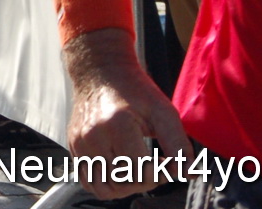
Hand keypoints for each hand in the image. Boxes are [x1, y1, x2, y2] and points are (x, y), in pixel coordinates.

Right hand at [65, 31, 194, 198]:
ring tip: (136, 171)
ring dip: (125, 187)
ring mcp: (80, 143)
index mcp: (117, 125)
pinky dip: (107, 185)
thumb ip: (179, 144)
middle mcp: (93, 136)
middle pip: (124, 183)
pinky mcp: (73, 147)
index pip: (141, 172)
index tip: (165, 161)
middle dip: (145, 181)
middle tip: (153, 165)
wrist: (99, 72)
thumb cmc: (134, 90)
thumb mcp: (163, 111)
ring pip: (104, 189)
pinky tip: (120, 170)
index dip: (160, 174)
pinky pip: (89, 182)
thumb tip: (188, 173)